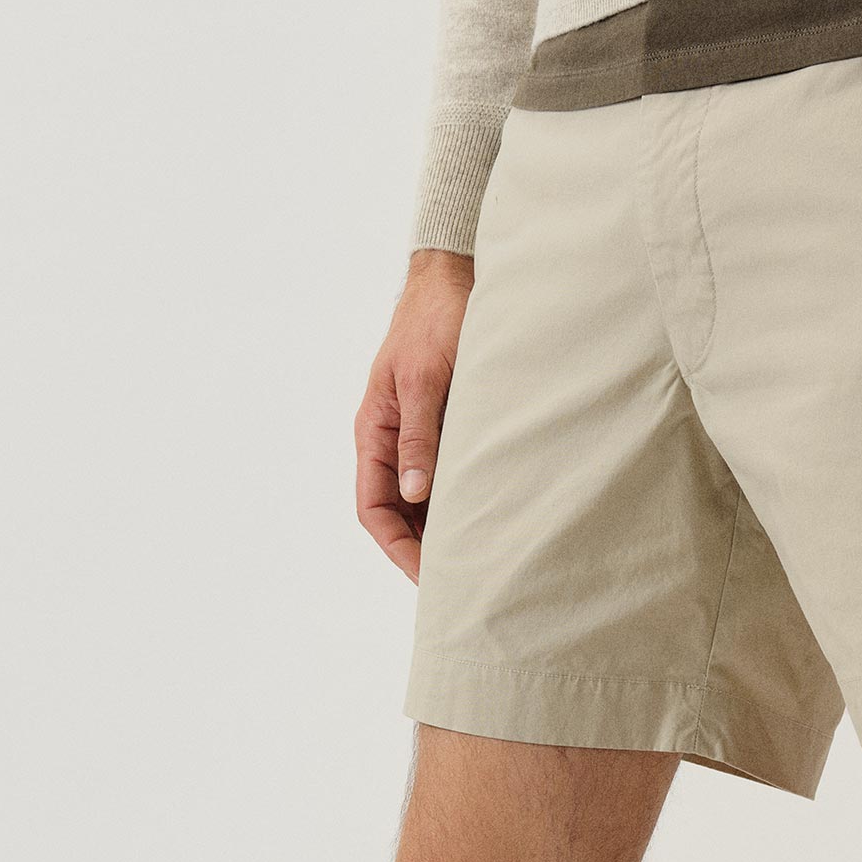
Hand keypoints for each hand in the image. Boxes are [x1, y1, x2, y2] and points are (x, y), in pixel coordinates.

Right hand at [355, 249, 474, 581]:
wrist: (454, 279)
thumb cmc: (435, 322)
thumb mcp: (425, 380)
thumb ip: (419, 436)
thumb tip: (416, 495)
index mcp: (373, 431)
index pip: (373, 509)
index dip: (398, 549)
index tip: (429, 577)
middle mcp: (390, 440)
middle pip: (398, 514)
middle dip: (421, 550)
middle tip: (461, 582)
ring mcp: (416, 435)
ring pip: (422, 501)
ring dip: (442, 530)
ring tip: (477, 560)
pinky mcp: (443, 427)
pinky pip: (445, 476)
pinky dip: (460, 502)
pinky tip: (487, 519)